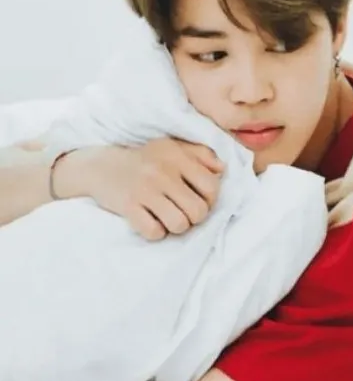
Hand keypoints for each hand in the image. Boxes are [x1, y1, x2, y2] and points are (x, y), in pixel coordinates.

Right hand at [57, 138, 224, 240]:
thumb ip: (200, 155)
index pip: (211, 186)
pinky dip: (155, 232)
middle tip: (182, 212)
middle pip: (198, 211)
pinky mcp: (129, 206)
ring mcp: (145, 190)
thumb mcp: (171, 147)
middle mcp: (163, 172)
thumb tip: (222, 169)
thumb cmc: (143, 158)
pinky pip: (154, 232)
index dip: (210, 200)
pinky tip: (150, 221)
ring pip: (179, 225)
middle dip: (193, 218)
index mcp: (177, 157)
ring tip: (166, 218)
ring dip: (175, 227)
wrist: (100, 166)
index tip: (198, 200)